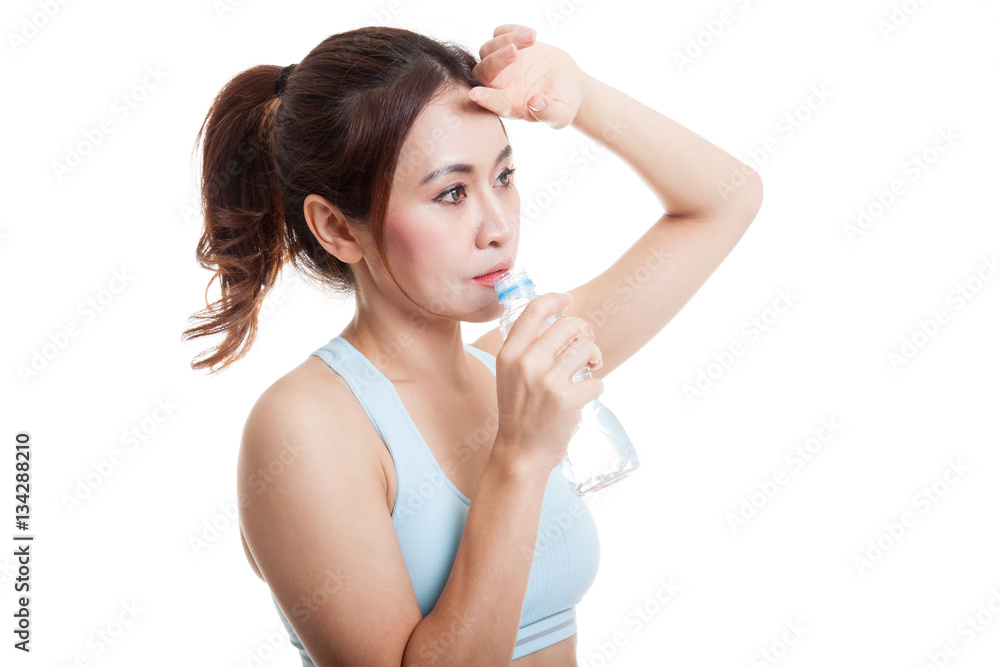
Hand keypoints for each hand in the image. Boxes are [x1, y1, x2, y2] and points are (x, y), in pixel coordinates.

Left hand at [469, 24, 586, 129]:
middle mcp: (499, 85)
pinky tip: (532, 36)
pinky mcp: (508, 45)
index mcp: (509, 105)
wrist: (567, 81)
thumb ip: (549, 113)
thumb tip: (536, 104)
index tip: (476, 95)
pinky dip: (511, 30)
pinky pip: (499, 33)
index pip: (493, 103)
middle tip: (514, 52)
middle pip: (482, 73)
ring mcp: (501, 64)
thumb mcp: (562, 114)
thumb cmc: (563, 103)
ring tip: (532, 39)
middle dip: (495, 62)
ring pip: (488, 49)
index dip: (485, 99)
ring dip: (506, 41)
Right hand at [493, 292, 604, 471]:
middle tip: (586, 345)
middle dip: (584, 332)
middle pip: (569, 325)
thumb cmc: (519, 413)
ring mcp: (548, 382)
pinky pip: (596, 380)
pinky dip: (596, 387)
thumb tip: (557, 325)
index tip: (568, 300)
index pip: (534, 311)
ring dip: (595, 357)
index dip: (555, 299)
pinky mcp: (567, 400)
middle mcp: (527, 363)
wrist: (520, 453)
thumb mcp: (509, 376)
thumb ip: (526, 350)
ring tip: (590, 368)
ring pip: (586, 349)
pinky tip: (586, 394)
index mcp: (510, 354)